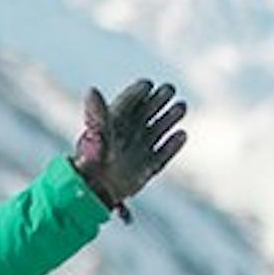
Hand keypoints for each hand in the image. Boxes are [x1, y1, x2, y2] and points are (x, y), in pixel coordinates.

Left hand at [70, 76, 188, 224]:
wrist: (94, 190)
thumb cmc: (91, 159)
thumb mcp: (96, 132)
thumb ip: (97, 113)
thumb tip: (91, 90)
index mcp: (112, 126)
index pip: (128, 103)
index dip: (138, 92)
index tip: (148, 84)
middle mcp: (126, 136)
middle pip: (146, 113)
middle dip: (158, 100)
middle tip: (169, 90)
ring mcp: (137, 151)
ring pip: (157, 130)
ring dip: (169, 118)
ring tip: (181, 107)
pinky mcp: (147, 168)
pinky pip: (163, 154)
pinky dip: (173, 145)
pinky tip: (181, 134)